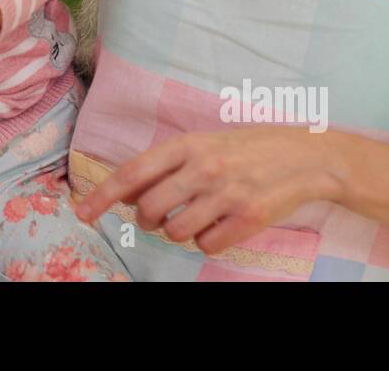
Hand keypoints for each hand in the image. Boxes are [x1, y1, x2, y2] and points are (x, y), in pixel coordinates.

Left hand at [73, 126, 346, 254]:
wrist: (307, 155)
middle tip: (161, 215)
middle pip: (149, 209)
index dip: (102, 195)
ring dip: (179, 231)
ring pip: (176, 232)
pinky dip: (208, 240)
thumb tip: (122, 192)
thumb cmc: (248, 149)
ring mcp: (226, 193)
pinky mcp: (249, 217)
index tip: (82, 212)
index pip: (132, 173)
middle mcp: (204, 167)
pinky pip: (206, 244)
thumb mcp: (204, 144)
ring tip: (198, 215)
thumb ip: (165, 165)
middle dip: (148, 219)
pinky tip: (222, 223)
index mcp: (187, 145)